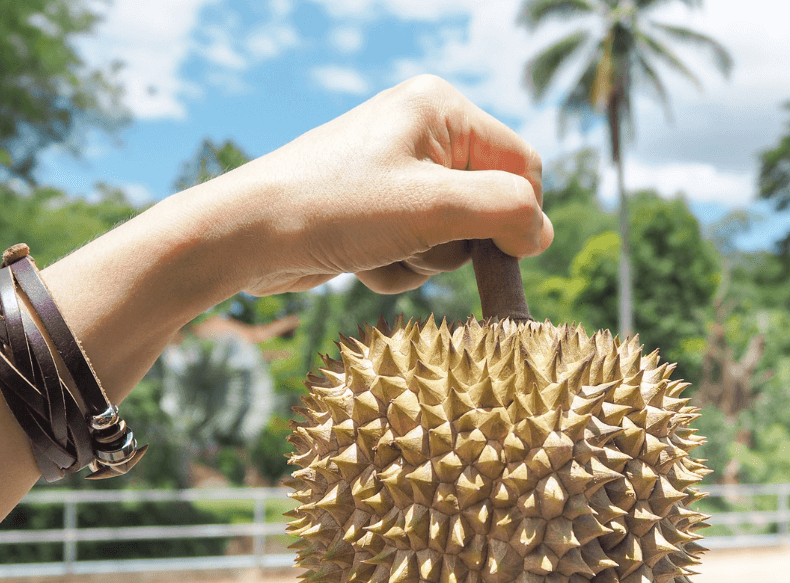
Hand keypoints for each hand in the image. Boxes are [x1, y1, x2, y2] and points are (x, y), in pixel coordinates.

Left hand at [196, 75, 553, 296]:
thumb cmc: (334, 209)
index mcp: (443, 108)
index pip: (524, 167)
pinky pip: (414, 249)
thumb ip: (506, 212)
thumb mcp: (434, 208)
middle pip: (488, 207)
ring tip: (377, 250)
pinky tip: (359, 261)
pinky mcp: (374, 210)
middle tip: (414, 242)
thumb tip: (543, 233)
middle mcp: (422, 132)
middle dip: (455, 242)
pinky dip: (394, 267)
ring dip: (421, 261)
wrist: (246, 237)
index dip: (516, 216)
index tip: (494, 254)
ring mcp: (396, 172)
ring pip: (450, 237)